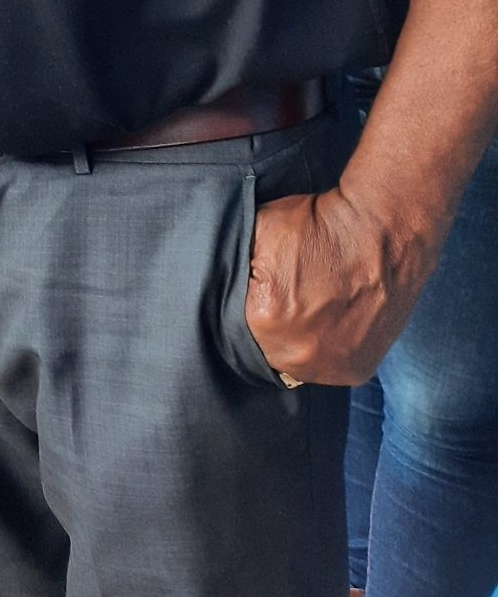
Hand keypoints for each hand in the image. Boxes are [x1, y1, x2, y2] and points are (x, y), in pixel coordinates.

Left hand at [244, 188, 426, 387]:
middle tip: (283, 302)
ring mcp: (330, 367)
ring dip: (296, 344)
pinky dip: (323, 350)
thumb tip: (214, 276)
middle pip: (263, 350)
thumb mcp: (257, 229)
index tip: (256, 292)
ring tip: (308, 312)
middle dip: (267, 328)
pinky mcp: (356, 371)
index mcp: (263, 320)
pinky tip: (326, 323)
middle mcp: (296, 354)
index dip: (243, 307)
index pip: (233, 325)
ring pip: (294, 363)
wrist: (382, 232)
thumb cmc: (319, 225)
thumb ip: (233, 262)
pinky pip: (325, 368)